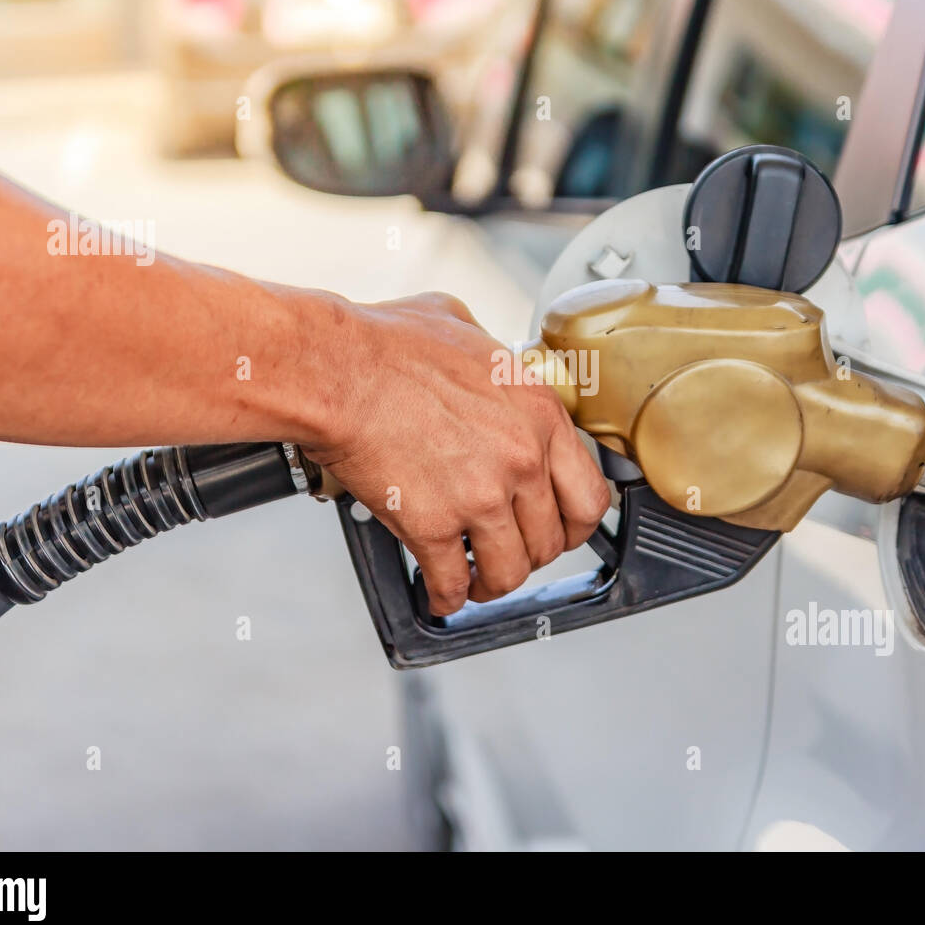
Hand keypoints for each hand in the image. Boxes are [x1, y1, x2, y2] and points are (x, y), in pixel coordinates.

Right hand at [306, 292, 609, 615]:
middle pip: (550, 539)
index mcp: (539, 413)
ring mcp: (481, 497)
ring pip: (510, 570)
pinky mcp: (434, 526)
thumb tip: (486, 358)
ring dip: (494, 583)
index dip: (576, 523)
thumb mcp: (464, 327)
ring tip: (478, 582)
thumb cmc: (386, 345)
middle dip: (531, 554)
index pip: (589, 493)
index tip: (561, 529)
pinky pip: (452, 581)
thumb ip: (491, 356)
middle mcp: (521, 459)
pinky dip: (446, 597)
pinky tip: (439, 594)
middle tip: (512, 553)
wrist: (336, 370)